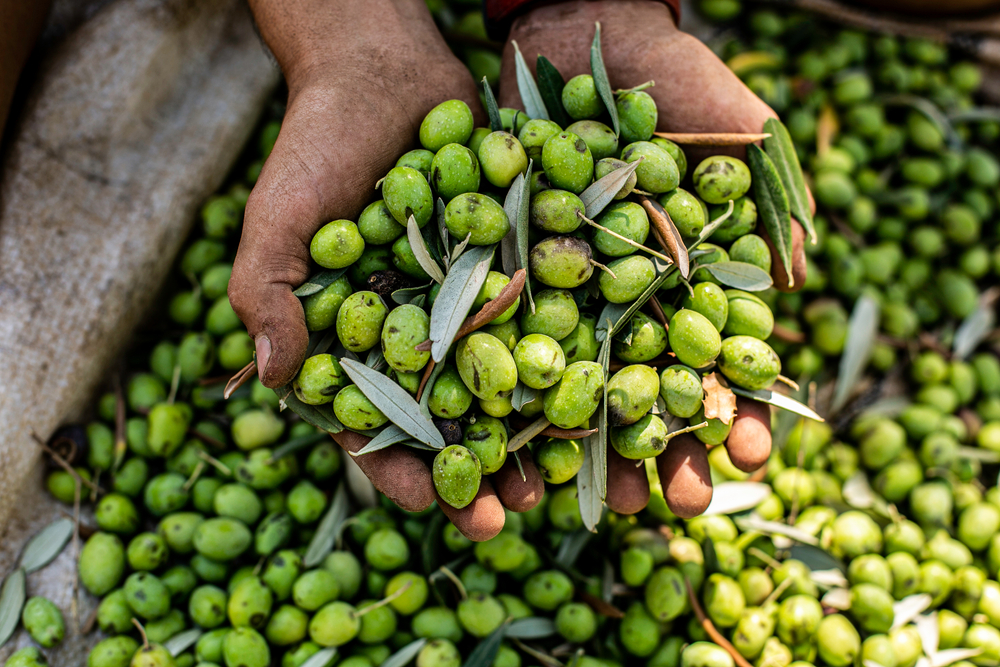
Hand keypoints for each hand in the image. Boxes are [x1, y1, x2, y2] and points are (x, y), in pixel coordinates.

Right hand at [230, 0, 544, 540]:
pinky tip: (608, 384)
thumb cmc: (318, 146)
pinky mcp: (521, 259)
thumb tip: (270, 380)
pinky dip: (576, 347)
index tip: (432, 505)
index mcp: (363, 343)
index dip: (402, 469)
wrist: (385, 70)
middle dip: (482, 469)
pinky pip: (551, 310)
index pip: (379, 423)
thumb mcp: (280, 218)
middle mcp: (425, 332)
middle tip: (515, 515)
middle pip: (455, 419)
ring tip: (567, 474)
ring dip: (537, 430)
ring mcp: (476, 299)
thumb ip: (270, 294)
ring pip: (511, 380)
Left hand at [499, 0, 799, 517]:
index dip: (736, 409)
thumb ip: (769, 198)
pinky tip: (504, 449)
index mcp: (685, 279)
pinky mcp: (498, 272)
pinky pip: (493, 340)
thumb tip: (793, 281)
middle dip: (663, 449)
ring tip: (594, 504)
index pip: (717, 358)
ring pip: (567, 385)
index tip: (753, 455)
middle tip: (678, 505)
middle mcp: (621, 299)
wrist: (577, 26)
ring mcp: (557, 291)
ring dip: (581, 448)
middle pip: (642, 388)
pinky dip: (498, 396)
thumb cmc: (670, 76)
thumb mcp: (737, 127)